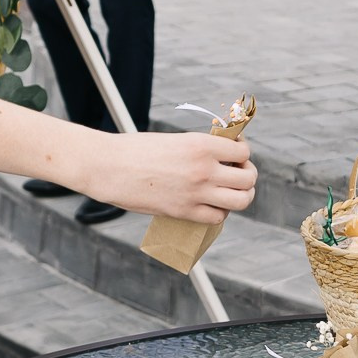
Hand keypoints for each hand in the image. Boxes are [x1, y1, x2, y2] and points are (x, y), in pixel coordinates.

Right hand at [77, 132, 256, 224]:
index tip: (234, 155)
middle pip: (248, 178)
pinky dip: (220, 213)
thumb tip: (221, 156)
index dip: (242, 153)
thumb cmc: (137, 149)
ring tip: (231, 192)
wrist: (109, 166)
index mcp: (201, 144)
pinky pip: (217, 217)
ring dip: (241, 196)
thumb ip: (200, 149)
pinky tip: (211, 205)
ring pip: (241, 200)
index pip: (243, 151)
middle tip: (237, 173)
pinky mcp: (184, 212)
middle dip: (247, 175)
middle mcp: (204, 169)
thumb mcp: (175, 140)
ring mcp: (196, 192)